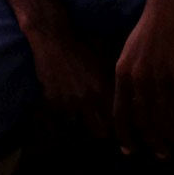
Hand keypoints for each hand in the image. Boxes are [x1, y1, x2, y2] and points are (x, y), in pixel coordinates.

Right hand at [27, 21, 112, 139]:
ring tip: (82, 132)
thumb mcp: (100, 63)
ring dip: (81, 130)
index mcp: (102, 89)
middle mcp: (86, 99)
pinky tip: (63, 122)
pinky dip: (62, 123)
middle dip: (100, 132)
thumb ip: (109, 83)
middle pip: (98, 131)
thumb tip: (122, 98)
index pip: (113, 119)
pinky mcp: (51, 103)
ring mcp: (68, 103)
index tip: (114, 129)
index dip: (115, 126)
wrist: (53, 41)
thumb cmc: (80, 48)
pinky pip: (59, 121)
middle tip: (100, 132)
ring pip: (78, 130)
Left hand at [113, 0, 173, 157]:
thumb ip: (131, 77)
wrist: (170, 5)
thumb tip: (136, 104)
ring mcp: (159, 77)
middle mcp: (138, 79)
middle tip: (160, 154)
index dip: (125, 136)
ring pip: (162, 118)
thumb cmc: (152, 27)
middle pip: (142, 121)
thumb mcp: (131, 52)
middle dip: (151, 142)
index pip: (120, 114)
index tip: (130, 150)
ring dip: (169, 135)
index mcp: (122, 73)